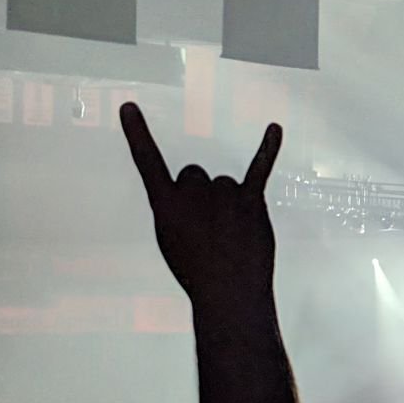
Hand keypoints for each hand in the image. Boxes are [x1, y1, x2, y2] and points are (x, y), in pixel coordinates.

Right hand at [120, 103, 279, 304]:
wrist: (229, 295)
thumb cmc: (197, 273)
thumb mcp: (171, 241)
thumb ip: (179, 209)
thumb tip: (204, 194)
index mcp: (165, 204)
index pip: (147, 162)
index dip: (137, 134)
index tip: (128, 106)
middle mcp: (192, 192)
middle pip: (195, 176)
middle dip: (201, 198)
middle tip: (208, 232)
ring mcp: (223, 195)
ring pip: (225, 185)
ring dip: (229, 205)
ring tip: (230, 237)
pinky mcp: (251, 201)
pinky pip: (259, 168)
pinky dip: (268, 148)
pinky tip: (275, 129)